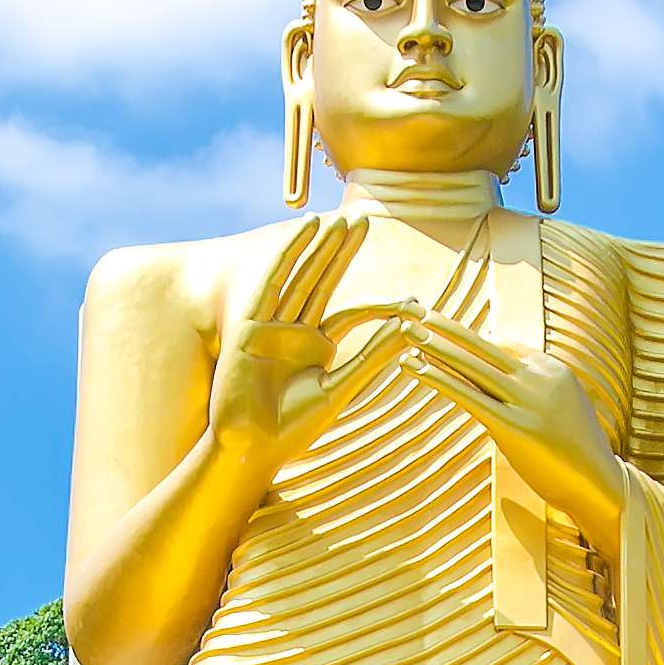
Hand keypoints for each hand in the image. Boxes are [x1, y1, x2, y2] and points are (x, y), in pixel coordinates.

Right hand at [203, 215, 402, 461]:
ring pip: (302, 277)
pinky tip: (307, 229)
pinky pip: (274, 281)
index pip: (351, 314)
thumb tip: (409, 329)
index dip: (380, 305)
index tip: (412, 302)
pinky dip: (290, 253)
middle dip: (341, 252)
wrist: (251, 446)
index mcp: (317, 349)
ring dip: (320, 246)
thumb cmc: (293, 428)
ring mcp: (273, 326)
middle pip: (323, 283)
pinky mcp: (252, 324)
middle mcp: (295, 332)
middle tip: (363, 220)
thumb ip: (371, 358)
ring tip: (339, 218)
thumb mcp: (339, 389)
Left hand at [383, 313, 628, 547]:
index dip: (468, 338)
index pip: (502, 346)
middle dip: (445, 327)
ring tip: (407, 330)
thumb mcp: (563, 409)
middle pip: (483, 346)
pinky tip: (416, 366)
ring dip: (436, 346)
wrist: (598, 483)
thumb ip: (539, 390)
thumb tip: (513, 384)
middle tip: (414, 310)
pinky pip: (468, 396)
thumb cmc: (578, 452)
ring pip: (472, 366)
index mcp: (552, 369)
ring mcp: (527, 401)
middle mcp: (539, 378)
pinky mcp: (513, 426)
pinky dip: (439, 378)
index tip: (440, 325)